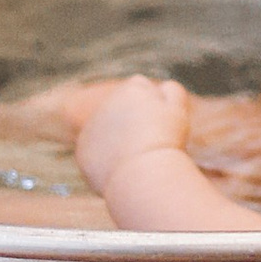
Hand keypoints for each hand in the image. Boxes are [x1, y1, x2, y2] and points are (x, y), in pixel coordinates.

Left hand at [71, 76, 193, 195]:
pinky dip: (107, 159)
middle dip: (132, 120)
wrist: (143, 175)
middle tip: (149, 143)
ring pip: (107, 130)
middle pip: (122, 108)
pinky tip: (123, 169)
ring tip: (137, 158)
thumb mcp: (177, 112)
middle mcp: (106, 103)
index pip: (140, 87)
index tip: (160, 124)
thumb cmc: (165, 142)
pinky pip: (97, 153)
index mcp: (131, 89)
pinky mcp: (83, 151)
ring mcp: (91, 127)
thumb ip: (172, 92)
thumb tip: (163, 86)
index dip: (152, 105)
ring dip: (118, 139)